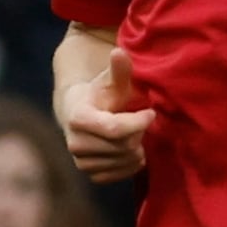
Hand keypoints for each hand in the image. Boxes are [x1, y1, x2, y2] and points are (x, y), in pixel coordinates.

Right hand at [60, 48, 152, 180]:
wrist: (78, 115)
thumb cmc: (99, 95)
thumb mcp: (109, 81)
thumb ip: (118, 70)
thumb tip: (119, 51)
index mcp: (78, 118)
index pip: (115, 128)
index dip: (138, 122)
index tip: (151, 113)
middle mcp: (75, 143)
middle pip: (123, 145)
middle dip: (137, 133)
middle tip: (138, 122)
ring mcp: (81, 162)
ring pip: (125, 160)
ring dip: (136, 148)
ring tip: (133, 135)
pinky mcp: (90, 174)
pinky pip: (121, 174)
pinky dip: (132, 163)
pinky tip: (130, 149)